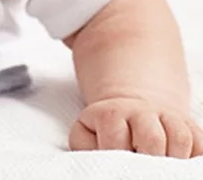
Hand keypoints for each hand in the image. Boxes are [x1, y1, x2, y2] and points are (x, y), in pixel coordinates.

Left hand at [69, 97, 202, 157]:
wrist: (129, 107)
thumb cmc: (105, 131)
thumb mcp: (86, 133)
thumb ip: (85, 146)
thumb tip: (98, 163)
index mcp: (112, 114)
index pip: (116, 137)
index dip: (117, 154)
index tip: (117, 165)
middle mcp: (141, 112)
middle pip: (152, 138)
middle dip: (149, 159)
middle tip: (142, 169)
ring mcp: (168, 117)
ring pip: (180, 138)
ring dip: (174, 159)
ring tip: (163, 169)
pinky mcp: (189, 126)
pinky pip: (200, 143)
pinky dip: (196, 157)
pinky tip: (182, 165)